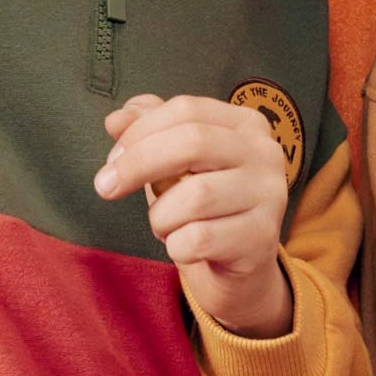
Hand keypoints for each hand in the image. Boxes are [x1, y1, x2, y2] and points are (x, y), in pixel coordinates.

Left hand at [96, 95, 294, 337]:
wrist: (240, 266)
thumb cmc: (205, 207)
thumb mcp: (176, 165)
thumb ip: (149, 134)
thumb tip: (115, 119)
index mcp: (245, 124)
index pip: (186, 110)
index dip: (140, 132)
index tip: (111, 160)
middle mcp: (266, 154)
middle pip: (193, 143)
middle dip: (138, 164)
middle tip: (105, 187)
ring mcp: (270, 196)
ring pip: (195, 196)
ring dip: (161, 216)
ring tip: (165, 226)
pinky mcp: (261, 238)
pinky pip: (199, 239)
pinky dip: (176, 246)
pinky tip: (183, 247)